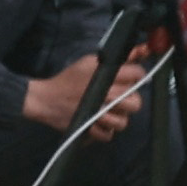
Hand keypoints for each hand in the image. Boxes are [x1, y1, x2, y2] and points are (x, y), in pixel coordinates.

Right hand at [23, 48, 145, 139]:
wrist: (46, 99)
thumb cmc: (67, 80)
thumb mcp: (89, 63)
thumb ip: (115, 58)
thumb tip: (140, 50)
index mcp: (106, 76)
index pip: (137, 74)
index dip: (137, 75)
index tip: (131, 78)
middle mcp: (107, 96)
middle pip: (135, 102)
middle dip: (129, 99)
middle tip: (119, 97)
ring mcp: (100, 116)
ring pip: (124, 122)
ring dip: (117, 117)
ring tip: (107, 111)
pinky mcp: (92, 131)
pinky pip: (109, 135)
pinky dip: (104, 131)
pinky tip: (98, 122)